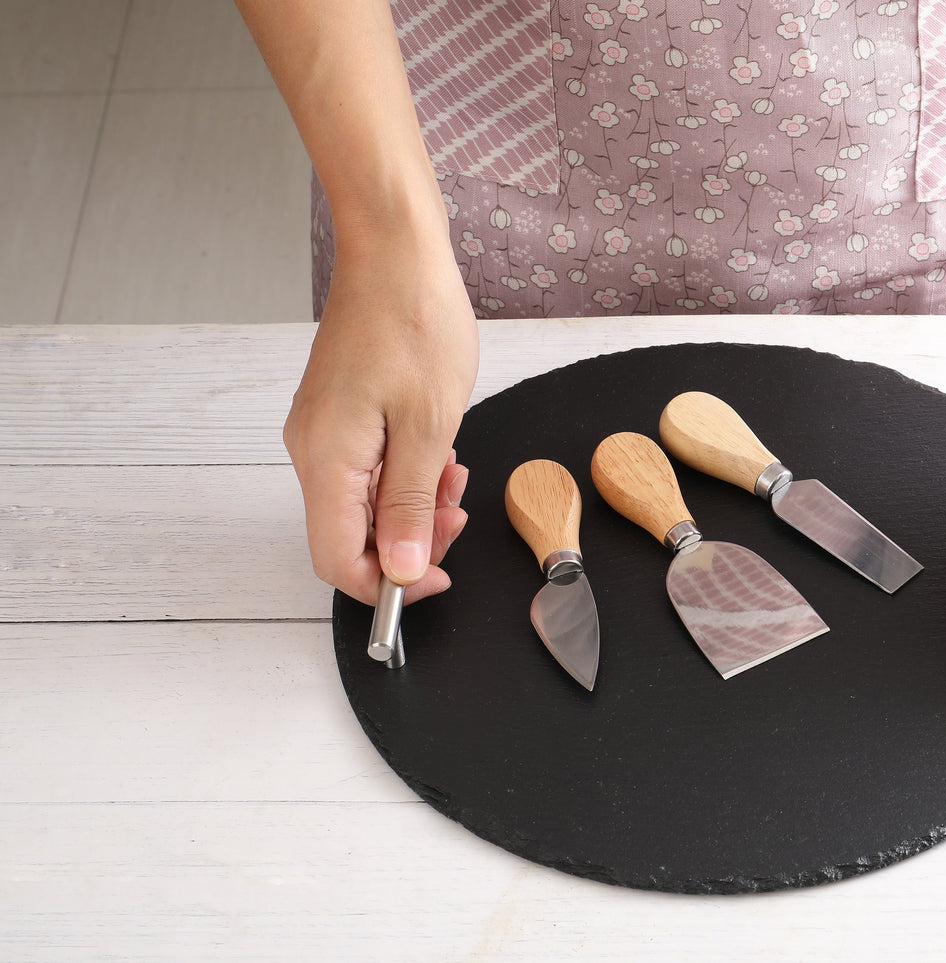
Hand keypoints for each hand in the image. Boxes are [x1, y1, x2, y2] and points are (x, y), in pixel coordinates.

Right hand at [283, 217, 478, 605]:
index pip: (337, 561)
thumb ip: (411, 505)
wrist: (395, 252)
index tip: (436, 577)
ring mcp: (322, 431)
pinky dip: (406, 473)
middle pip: (351, 535)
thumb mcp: (430, 426)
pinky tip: (440, 452)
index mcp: (327, 460)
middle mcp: (312, 451)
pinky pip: (367, 469)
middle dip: (410, 538)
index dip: (388, 584)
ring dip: (414, 504)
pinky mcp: (337, 415)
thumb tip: (399, 568)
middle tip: (458, 513)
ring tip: (455, 472)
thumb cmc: (415, 322)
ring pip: (363, 503)